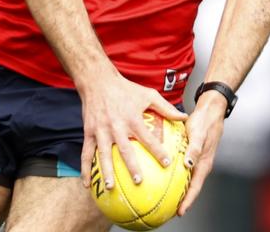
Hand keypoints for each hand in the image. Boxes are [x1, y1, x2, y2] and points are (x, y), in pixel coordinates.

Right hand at [78, 73, 185, 191]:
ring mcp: (101, 130)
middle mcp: (116, 126)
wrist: (98, 81)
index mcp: (132, 118)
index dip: (157, 151)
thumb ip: (166, 108)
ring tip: (111, 187)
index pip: (147, 137)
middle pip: (124, 149)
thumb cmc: (126, 88)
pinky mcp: (89, 132)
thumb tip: (184, 116)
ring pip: (103, 154)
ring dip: (107, 171)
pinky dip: (85, 169)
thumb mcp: (148, 95)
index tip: (167, 163)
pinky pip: (86, 153)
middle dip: (131, 166)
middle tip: (139, 181)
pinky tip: (86, 184)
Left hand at [176, 91, 226, 216]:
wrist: (210, 110)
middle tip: (169, 210)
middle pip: (190, 187)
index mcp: (203, 163)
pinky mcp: (191, 152)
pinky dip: (174, 173)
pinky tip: (161, 172)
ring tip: (164, 197)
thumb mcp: (199, 134)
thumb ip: (194, 149)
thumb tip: (188, 165)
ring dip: (177, 188)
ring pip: (186, 178)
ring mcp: (196, 159)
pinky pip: (182, 167)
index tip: (180, 212)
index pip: (195, 187)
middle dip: (182, 200)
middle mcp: (200, 164)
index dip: (188, 201)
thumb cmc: (205, 121)